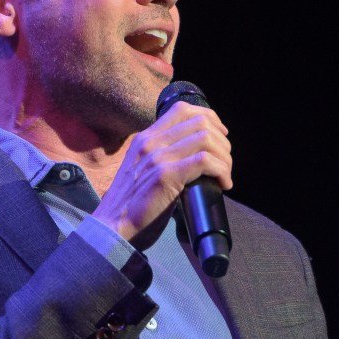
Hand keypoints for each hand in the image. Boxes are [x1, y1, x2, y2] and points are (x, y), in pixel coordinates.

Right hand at [93, 101, 231, 249]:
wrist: (113, 228)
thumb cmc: (132, 206)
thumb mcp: (143, 170)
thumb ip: (162, 157)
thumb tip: (194, 157)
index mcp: (145, 138)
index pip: (182, 110)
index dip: (210, 118)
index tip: (221, 136)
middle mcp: (151, 142)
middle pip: (200, 122)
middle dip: (222, 141)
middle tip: (225, 163)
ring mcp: (158, 157)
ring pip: (206, 139)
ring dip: (224, 157)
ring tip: (225, 176)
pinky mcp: (166, 175)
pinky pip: (205, 161)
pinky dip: (221, 171)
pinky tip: (223, 184)